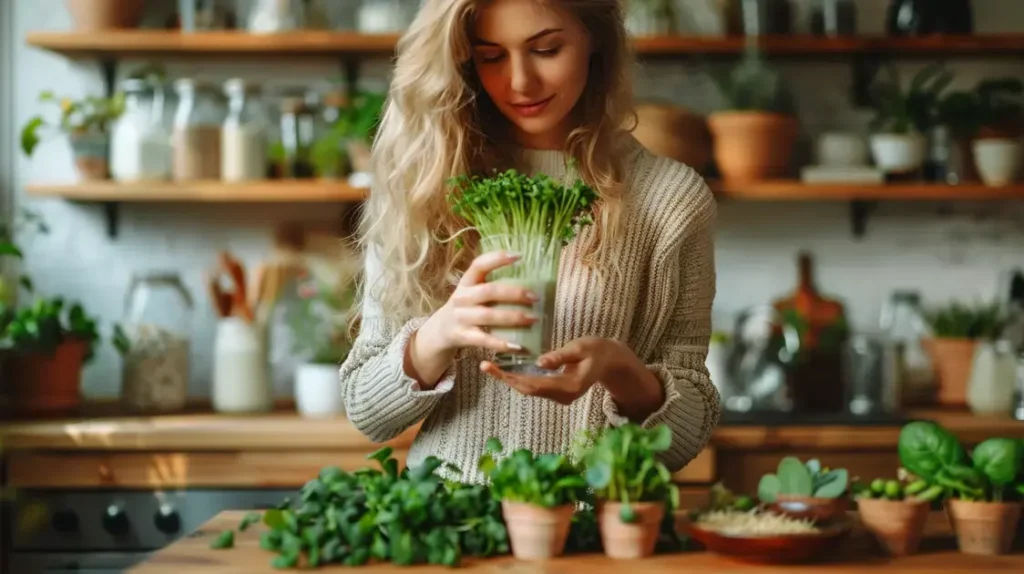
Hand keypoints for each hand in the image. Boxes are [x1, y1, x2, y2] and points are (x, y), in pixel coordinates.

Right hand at [419, 250, 538, 353]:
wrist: (440, 331)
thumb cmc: (466, 308)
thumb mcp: (471, 292)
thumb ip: (492, 286)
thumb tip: (531, 279)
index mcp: (466, 282)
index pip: (479, 265)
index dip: (497, 258)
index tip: (519, 255)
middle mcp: (461, 298)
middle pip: (489, 291)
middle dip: (514, 293)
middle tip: (535, 298)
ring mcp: (460, 317)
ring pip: (488, 315)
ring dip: (513, 317)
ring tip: (533, 319)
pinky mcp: (462, 336)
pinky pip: (484, 340)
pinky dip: (502, 343)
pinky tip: (518, 346)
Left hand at [480, 337, 619, 405]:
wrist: (609, 360)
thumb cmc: (596, 349)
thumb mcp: (580, 347)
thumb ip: (560, 356)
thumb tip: (539, 363)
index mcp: (570, 386)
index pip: (535, 384)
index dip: (513, 378)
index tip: (495, 368)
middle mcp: (564, 396)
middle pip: (529, 390)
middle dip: (506, 379)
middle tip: (485, 366)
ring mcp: (561, 397)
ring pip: (530, 390)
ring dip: (510, 379)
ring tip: (489, 367)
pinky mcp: (557, 392)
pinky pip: (535, 387)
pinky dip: (519, 379)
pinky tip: (505, 370)